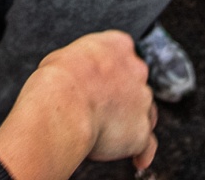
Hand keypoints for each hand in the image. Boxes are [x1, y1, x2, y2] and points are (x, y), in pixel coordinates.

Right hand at [0, 31, 158, 178]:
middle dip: (123, 95)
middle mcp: (136, 70)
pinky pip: (147, 143)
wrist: (64, 107)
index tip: (102, 79)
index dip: (111, 69)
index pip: (123, 53)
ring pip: (145, 112)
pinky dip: (143, 152)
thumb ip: (79, 63)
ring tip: (116, 133)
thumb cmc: (56, 81)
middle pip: (136, 84)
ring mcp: (142, 101)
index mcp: (117, 45)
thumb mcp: (62, 56)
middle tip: (103, 108)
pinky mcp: (141, 131)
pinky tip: (139, 159)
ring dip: (132, 121)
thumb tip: (72, 73)